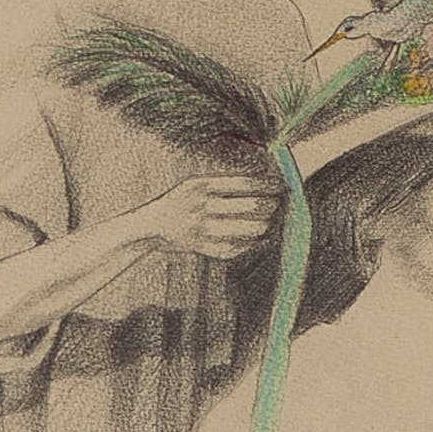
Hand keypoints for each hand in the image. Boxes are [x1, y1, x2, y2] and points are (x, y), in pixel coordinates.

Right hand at [137, 172, 279, 259]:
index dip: (268, 186)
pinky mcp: (201, 247)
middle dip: (272, 206)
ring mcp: (202, 228)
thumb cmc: (181, 201)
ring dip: (265, 226)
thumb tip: (262, 184)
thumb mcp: (195, 184)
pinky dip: (249, 244)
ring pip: (247, 229)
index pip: (245, 183)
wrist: (150, 225)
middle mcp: (202, 205)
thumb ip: (223, 184)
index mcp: (202, 185)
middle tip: (279, 205)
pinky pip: (235, 248)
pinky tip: (256, 239)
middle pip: (250, 207)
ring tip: (271, 222)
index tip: (282, 186)